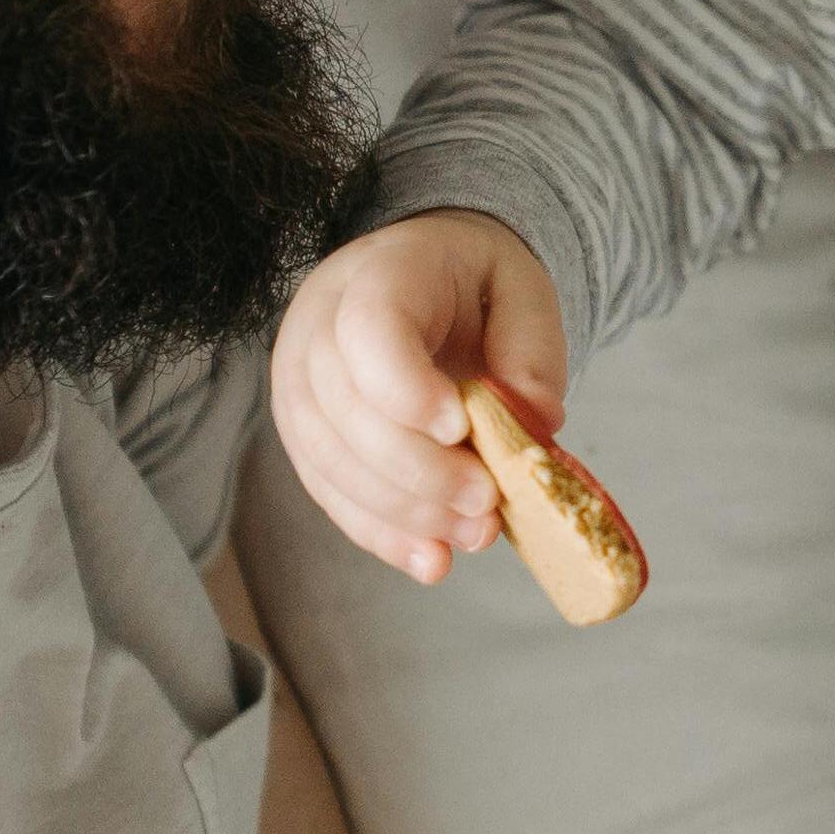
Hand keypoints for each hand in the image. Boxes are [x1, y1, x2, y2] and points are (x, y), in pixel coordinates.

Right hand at [271, 212, 570, 583]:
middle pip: (345, 410)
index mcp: (377, 273)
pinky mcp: (304, 436)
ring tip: (475, 535)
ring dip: (405, 513)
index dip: (407, 388)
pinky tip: (432, 560)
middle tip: (487, 502)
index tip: (461, 428)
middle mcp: (317, 326)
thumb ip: (533, 350)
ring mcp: (299, 383)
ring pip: (331, 462)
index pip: (368, 330)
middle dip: (420, 472)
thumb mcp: (523, 291)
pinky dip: (383, 533)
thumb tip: (535, 425)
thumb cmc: (475, 285)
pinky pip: (331, 493)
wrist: (425, 278)